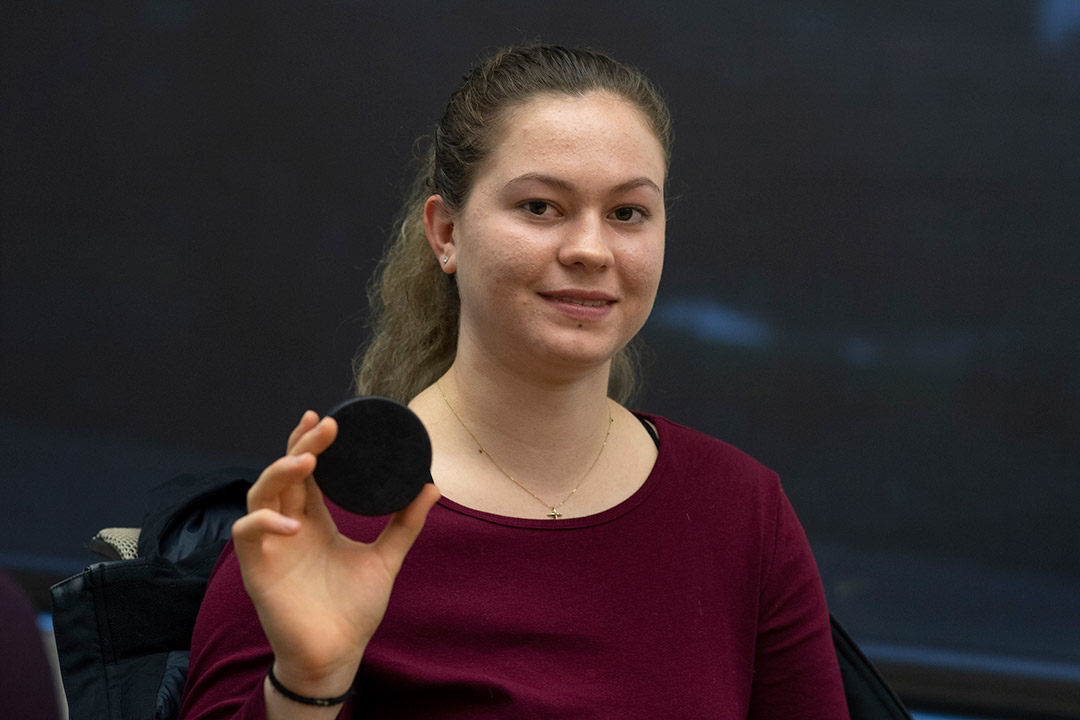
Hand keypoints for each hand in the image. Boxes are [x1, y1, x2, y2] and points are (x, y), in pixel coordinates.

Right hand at [231, 410, 439, 696]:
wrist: (337, 653)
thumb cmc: (354, 608)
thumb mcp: (385, 558)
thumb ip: (405, 523)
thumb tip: (431, 486)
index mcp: (314, 519)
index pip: (306, 471)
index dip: (310, 442)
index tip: (328, 418)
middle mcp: (289, 525)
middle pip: (285, 472)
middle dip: (301, 444)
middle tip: (325, 425)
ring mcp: (270, 544)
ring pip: (260, 493)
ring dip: (280, 472)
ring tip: (308, 460)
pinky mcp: (256, 568)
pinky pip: (246, 533)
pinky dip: (264, 522)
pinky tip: (293, 524)